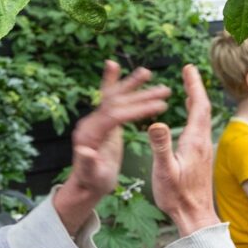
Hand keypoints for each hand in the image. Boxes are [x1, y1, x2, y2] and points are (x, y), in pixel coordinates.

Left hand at [54, 60, 172, 231]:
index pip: (115, 116)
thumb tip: (84, 151)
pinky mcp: (102, 120)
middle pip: (116, 102)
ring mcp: (96, 119)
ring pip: (114, 97)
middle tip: (164, 89)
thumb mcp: (92, 175)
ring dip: (131, 84)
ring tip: (148, 72)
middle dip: (140, 95)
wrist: (85, 182)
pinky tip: (113, 65)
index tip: (159, 107)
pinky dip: (112, 81)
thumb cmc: (93, 182)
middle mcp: (91, 122)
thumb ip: (88, 163)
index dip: (137, 110)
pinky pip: (109, 98)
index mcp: (90, 134)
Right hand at [147, 63, 218, 235]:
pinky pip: (200, 128)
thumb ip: (161, 146)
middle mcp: (202, 142)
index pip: (198, 106)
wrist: (194, 216)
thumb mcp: (164, 170)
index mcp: (194, 141)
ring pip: (202, 118)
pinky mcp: (201, 157)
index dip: (194, 86)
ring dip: (196, 100)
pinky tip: (190, 116)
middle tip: (189, 71)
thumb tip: (157, 122)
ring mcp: (203, 150)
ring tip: (189, 87)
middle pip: (202, 108)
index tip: (188, 68)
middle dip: (195, 88)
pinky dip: (195, 114)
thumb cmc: (177, 196)